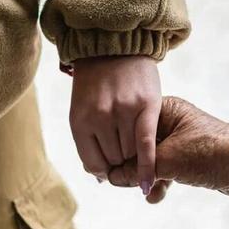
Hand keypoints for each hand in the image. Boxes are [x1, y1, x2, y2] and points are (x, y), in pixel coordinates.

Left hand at [70, 56, 160, 193]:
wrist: (114, 46)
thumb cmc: (97, 82)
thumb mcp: (82, 109)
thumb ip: (89, 142)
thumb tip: (101, 178)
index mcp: (80, 121)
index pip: (93, 164)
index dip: (105, 173)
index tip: (113, 171)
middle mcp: (100, 117)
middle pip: (115, 160)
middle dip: (122, 163)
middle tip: (130, 155)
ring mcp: (123, 111)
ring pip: (131, 154)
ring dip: (135, 157)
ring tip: (139, 146)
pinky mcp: (146, 105)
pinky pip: (146, 144)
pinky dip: (148, 167)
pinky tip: (148, 183)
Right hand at [108, 97, 228, 202]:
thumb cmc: (208, 153)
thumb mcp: (166, 160)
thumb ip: (136, 169)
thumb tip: (112, 177)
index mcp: (164, 110)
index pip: (129, 126)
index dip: (118, 148)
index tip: (108, 167)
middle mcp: (170, 121)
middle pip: (137, 146)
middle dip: (132, 168)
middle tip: (125, 183)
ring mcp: (179, 140)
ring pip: (150, 161)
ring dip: (146, 179)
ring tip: (145, 192)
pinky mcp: (188, 159)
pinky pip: (164, 170)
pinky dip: (160, 183)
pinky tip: (156, 196)